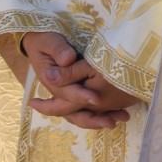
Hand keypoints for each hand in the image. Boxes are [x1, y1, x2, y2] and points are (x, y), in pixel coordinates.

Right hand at [21, 30, 139, 129]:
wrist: (39, 40)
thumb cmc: (46, 39)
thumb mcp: (49, 41)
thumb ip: (58, 49)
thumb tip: (67, 59)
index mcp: (51, 80)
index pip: (66, 92)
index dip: (81, 96)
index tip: (97, 99)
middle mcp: (60, 91)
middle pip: (74, 110)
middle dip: (93, 118)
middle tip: (111, 122)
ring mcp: (68, 93)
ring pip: (82, 113)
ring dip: (100, 119)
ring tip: (121, 118)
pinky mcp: (77, 90)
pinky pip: (88, 108)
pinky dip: (103, 112)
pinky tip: (121, 113)